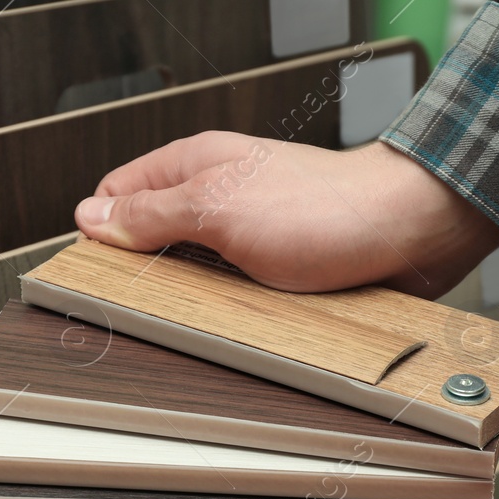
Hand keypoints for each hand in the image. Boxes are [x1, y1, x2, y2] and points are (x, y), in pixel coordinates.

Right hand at [74, 133, 498, 297]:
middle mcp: (221, 197)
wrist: (409, 233)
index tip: (88, 276)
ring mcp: (250, 236)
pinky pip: (240, 300)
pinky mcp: (281, 271)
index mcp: (196, 167)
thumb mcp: (219, 208)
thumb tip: (93, 218)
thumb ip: (153, 213)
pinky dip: (235, 318)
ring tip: (193, 323)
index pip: (118, 197)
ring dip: (194, 304)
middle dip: (147, 278)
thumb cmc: (330, 209)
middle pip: (155, 242)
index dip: (99, 235)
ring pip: (197, 277)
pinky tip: (236, 330)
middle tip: (141, 312)